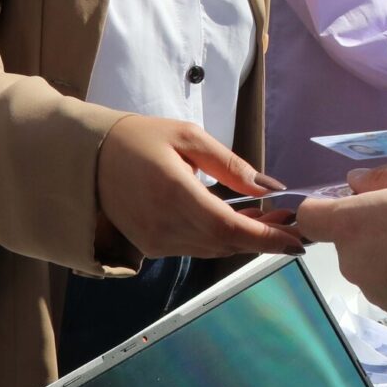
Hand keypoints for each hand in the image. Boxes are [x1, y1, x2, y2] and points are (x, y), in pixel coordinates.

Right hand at [96, 115, 304, 259]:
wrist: (87, 158)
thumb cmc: (139, 138)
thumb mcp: (188, 137)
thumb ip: (231, 165)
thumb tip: (271, 188)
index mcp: (174, 194)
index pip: (230, 227)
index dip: (267, 237)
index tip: (299, 240)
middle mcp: (164, 226)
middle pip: (226, 243)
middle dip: (263, 236)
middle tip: (291, 221)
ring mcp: (155, 241)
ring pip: (212, 248)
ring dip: (244, 238)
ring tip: (270, 219)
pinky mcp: (150, 247)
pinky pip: (195, 247)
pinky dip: (219, 237)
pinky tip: (236, 221)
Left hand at [294, 159, 386, 322]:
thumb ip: (381, 177)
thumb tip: (354, 182)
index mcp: (350, 224)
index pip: (309, 217)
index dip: (323, 207)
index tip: (348, 201)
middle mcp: (352, 261)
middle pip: (346, 240)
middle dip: (368, 229)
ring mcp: (372, 290)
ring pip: (370, 263)